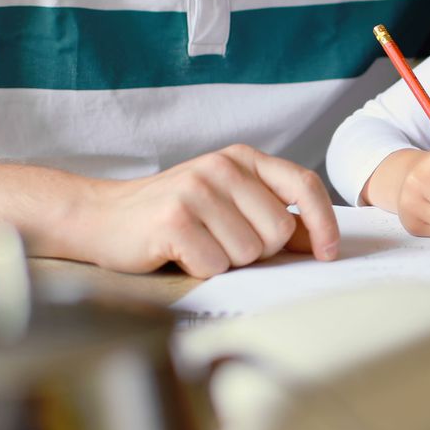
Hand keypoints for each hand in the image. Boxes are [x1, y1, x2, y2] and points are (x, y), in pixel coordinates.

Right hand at [77, 144, 338, 277]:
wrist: (100, 217)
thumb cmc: (173, 216)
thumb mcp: (227, 203)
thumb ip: (271, 216)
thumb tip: (320, 242)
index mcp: (242, 159)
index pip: (303, 185)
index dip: (324, 223)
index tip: (329, 253)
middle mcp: (221, 167)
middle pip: (279, 231)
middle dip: (258, 251)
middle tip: (222, 242)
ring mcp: (196, 191)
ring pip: (249, 253)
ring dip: (226, 262)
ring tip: (198, 245)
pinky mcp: (174, 220)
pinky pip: (216, 266)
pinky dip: (200, 270)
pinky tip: (179, 253)